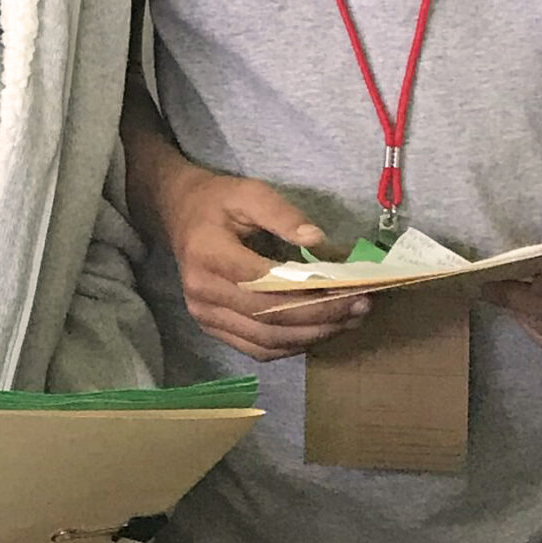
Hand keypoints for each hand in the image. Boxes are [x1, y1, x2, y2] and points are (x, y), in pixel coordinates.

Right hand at [153, 159, 366, 360]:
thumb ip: (282, 213)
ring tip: (349, 321)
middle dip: (321, 316)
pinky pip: (258, 349)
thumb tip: (318, 241)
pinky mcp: (211, 328)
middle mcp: (202, 291)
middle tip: (361, 307)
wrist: (179, 214)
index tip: (353, 289)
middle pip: (269, 317)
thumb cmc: (217, 202)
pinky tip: (319, 332)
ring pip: (266, 340)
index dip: (311, 291)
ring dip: (312, 336)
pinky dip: (292, 346)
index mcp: (208, 253)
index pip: (264, 282)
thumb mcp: (249, 192)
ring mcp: (204, 314)